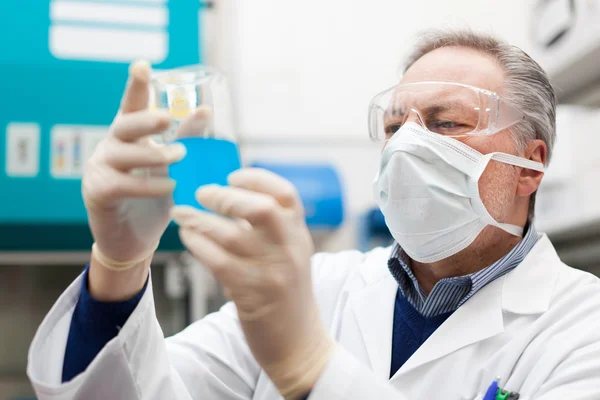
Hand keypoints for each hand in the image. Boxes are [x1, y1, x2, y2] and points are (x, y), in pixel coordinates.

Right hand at [83, 60, 209, 298]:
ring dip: (152, 153)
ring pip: (122, 153)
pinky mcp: (97, 193)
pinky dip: (147, 185)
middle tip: (167, 118)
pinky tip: (169, 188)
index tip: (142, 65)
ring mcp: (100, 169)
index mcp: (130, 137)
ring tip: (179, 157)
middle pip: (124, 125)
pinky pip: (121, 183)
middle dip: (145, 120)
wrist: (136, 239)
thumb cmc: (156, 199)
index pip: (131, 106)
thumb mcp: (173, 168)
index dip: (136, 86)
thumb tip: (205, 111)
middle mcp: (111, 147)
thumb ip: (186, 139)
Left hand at [171, 168, 334, 398]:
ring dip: (200, 220)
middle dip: (226, 196)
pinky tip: (188, 238)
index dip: (257, 178)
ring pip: (231, 235)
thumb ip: (272, 229)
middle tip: (203, 192)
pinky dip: (198, 245)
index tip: (232, 175)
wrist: (300, 344)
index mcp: (300, 236)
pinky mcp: (251, 295)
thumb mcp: (291, 255)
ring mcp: (271, 273)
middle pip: (261, 208)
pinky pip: (217, 261)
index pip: (286, 194)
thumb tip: (234, 198)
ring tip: (182, 213)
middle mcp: (289, 250)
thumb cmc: (289, 296)